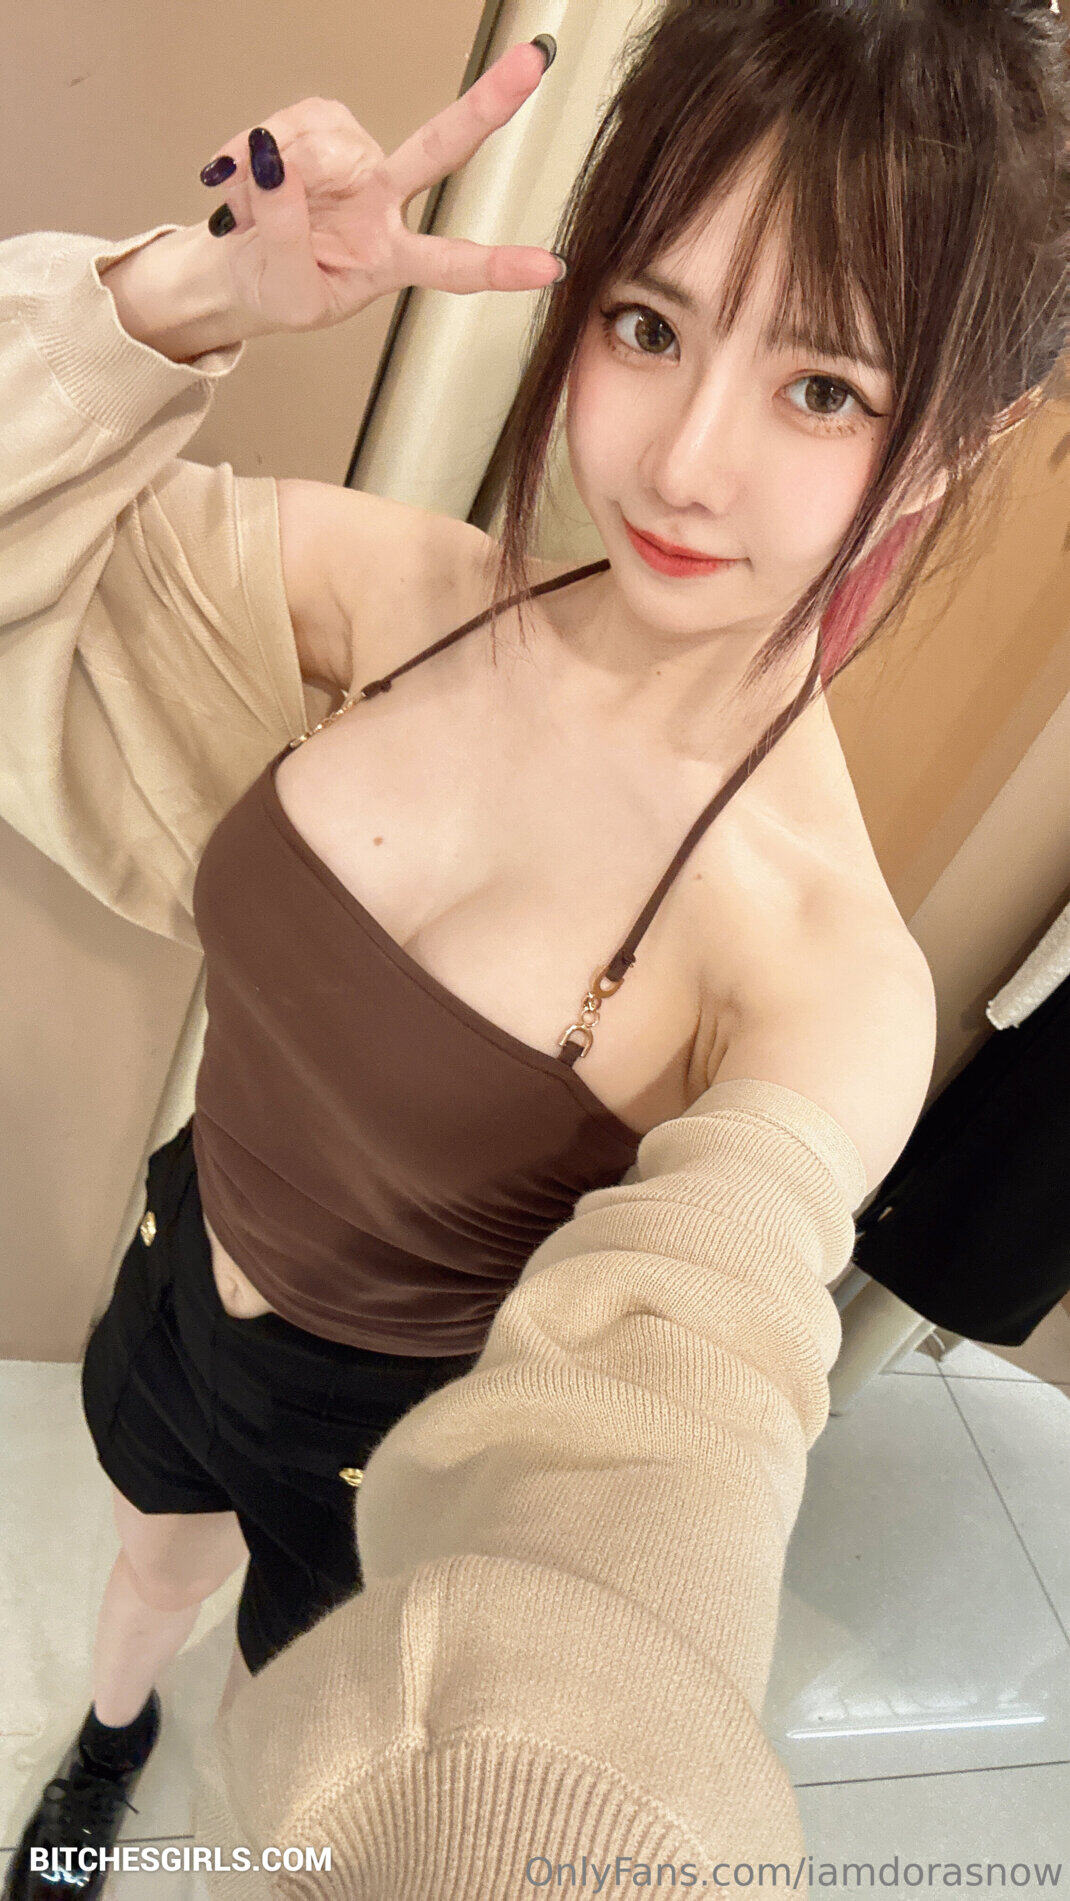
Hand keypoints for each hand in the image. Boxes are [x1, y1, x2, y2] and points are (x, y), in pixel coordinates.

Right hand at [198, 39, 563, 335]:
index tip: (549, 267)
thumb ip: (285, 236)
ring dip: (267, 183)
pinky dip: (251, 154)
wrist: (236, 267)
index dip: (499, 266)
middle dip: (486, 104)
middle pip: (441, 148)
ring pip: (323, 146)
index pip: (451, 264)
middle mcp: (385, 202)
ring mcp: (356, 161)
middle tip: (533, 64)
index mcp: (391, 259)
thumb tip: (278, 165)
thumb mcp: (286, 292)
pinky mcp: (322, 128)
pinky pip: (287, 125)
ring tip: (243, 215)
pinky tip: (240, 178)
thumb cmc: (274, 289)